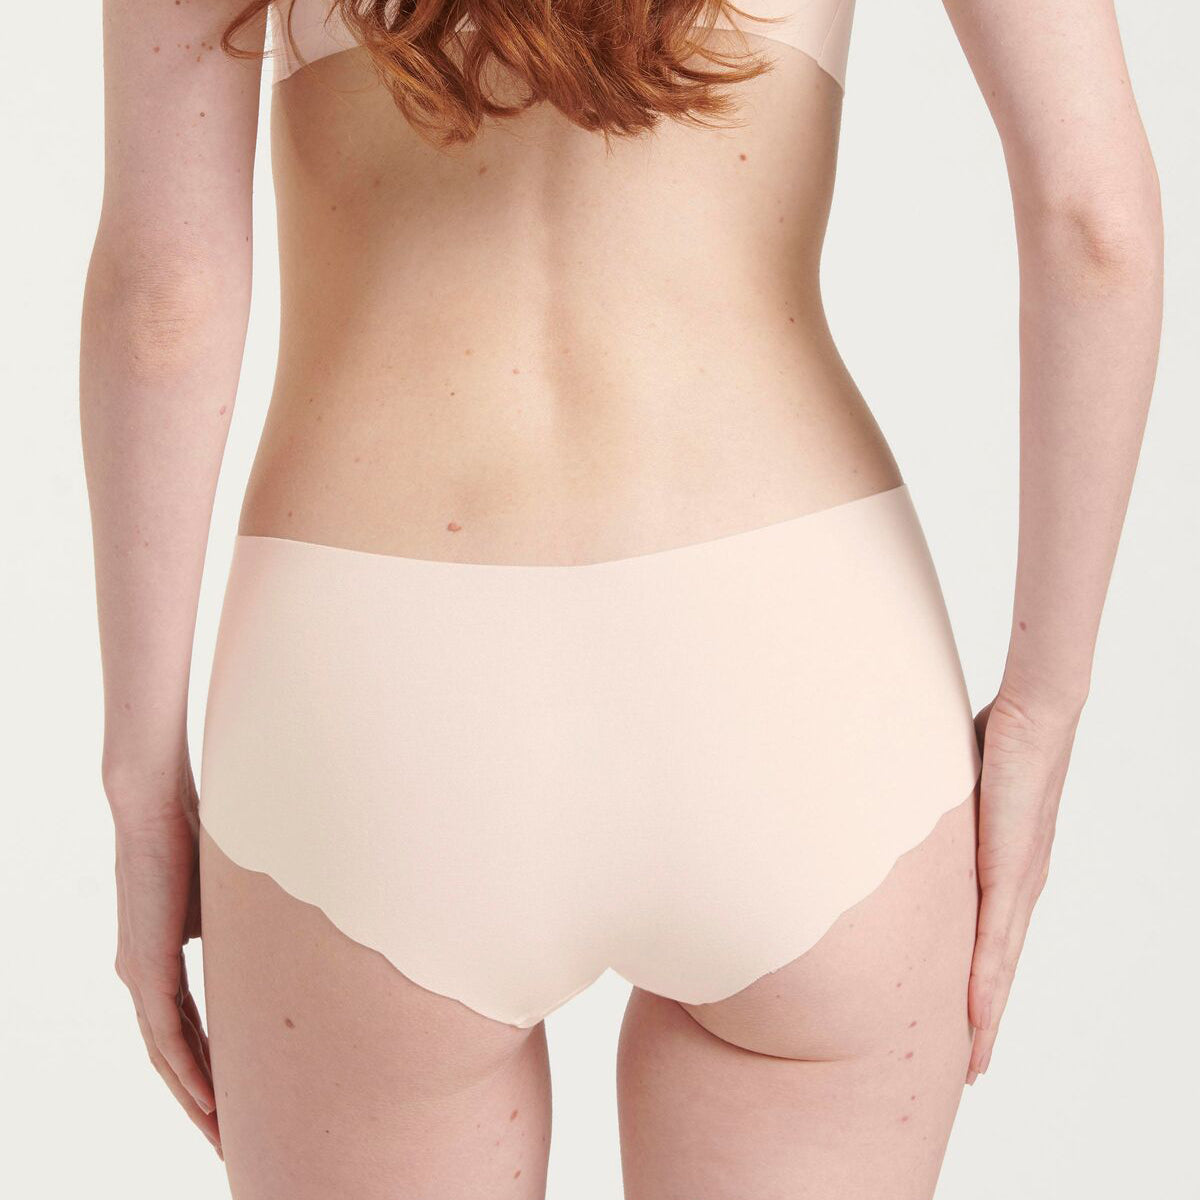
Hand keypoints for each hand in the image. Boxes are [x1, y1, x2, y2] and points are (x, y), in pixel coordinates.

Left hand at [108, 756, 220, 1156]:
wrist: (154, 803)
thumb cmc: (197, 835)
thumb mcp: (227, 897)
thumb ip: (240, 930)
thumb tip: (282, 943)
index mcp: (160, 957)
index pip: (187, 1029)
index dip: (212, 1066)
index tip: (240, 1099)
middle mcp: (142, 974)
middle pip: (174, 1055)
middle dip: (203, 1100)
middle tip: (231, 1138)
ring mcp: (139, 974)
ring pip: (167, 1056)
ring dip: (195, 1099)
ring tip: (222, 1135)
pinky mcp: (144, 967)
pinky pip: (166, 1036)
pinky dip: (188, 1072)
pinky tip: (208, 1101)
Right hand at [967, 690, 1077, 1083]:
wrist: (1038, 712)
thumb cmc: (1002, 736)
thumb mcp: (958, 786)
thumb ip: (938, 810)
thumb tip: (897, 806)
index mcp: (1009, 865)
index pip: (994, 935)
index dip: (982, 980)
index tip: (967, 1018)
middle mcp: (1021, 883)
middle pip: (1001, 966)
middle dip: (986, 1017)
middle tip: (972, 1063)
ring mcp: (1020, 881)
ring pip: (1000, 966)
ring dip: (987, 1016)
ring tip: (974, 1058)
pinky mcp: (1011, 870)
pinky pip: (995, 941)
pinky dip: (986, 985)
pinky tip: (976, 1016)